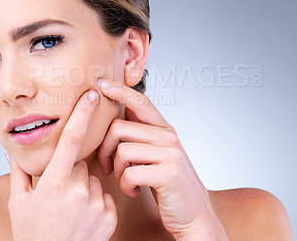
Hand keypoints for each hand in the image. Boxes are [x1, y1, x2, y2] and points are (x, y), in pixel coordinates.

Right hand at [7, 89, 116, 240]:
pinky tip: (84, 217)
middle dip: (74, 171)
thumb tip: (12, 149)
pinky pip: (106, 196)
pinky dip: (98, 202)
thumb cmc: (32, 234)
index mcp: (54, 182)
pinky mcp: (109, 215)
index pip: (71, 139)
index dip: (83, 114)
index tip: (93, 95)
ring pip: (95, 180)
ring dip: (86, 188)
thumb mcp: (18, 202)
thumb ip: (18, 172)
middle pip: (83, 164)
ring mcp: (96, 203)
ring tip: (72, 208)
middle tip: (62, 193)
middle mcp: (78, 190)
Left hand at [97, 79, 226, 239]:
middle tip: (107, 166)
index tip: (102, 84)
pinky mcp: (168, 173)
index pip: (140, 102)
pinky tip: (134, 191)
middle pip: (119, 128)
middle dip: (104, 149)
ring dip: (116, 171)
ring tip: (126, 181)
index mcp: (164, 129)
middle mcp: (169, 136)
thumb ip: (141, 135)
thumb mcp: (156, 154)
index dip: (120, 91)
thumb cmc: (168, 183)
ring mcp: (170, 154)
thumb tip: (116, 116)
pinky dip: (125, 185)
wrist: (193, 213)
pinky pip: (129, 173)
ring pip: (122, 150)